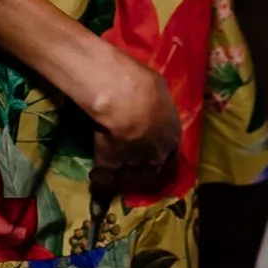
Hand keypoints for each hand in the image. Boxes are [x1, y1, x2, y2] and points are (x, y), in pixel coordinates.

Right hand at [85, 45, 180, 188]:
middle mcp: (157, 153)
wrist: (126, 100)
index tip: (154, 149)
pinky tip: (95, 179)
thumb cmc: (146, 87)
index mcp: (172, 135)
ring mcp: (135, 162)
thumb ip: (156, 100)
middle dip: (144, 166)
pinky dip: (100, 179)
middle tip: (134, 163)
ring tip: (114, 171)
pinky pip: (105, 176)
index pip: (171, 151)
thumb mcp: (159, 88)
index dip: (162, 151)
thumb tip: (151, 95)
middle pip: (152, 167)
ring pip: (130, 172)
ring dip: (124, 172)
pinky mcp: (112, 164)